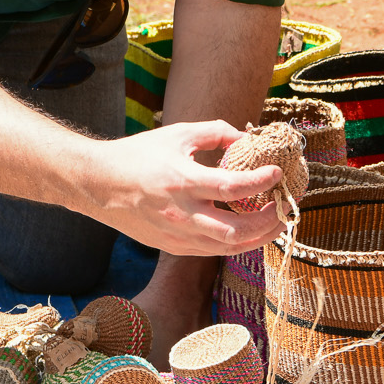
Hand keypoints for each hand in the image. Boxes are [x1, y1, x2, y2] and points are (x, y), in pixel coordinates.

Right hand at [68, 120, 284, 256]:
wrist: (97, 184)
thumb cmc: (138, 155)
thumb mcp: (177, 134)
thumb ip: (215, 132)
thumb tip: (247, 138)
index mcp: (182, 181)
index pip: (233, 187)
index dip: (262, 181)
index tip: (278, 172)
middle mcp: (181, 213)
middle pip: (237, 231)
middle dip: (269, 222)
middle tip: (285, 207)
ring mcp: (176, 235)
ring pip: (228, 248)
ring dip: (257, 237)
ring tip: (274, 222)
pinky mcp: (172, 247)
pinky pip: (212, 250)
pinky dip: (235, 242)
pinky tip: (247, 229)